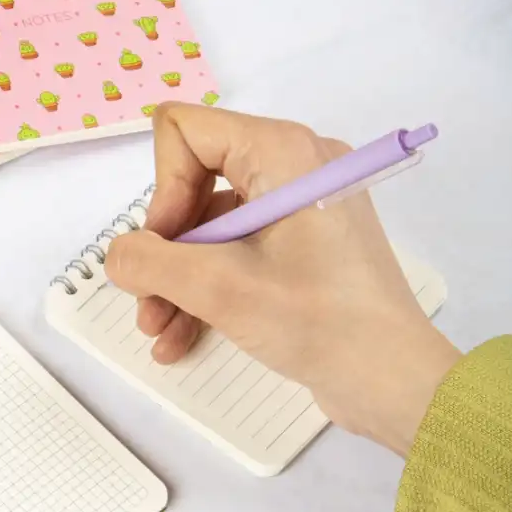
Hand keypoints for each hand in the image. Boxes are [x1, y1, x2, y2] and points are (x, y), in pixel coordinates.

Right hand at [104, 103, 460, 456]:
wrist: (393, 380)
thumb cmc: (316, 320)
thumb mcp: (218, 288)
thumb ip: (149, 261)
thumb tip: (118, 255)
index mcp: (281, 151)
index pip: (185, 131)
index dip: (162, 189)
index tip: (164, 247)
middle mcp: (292, 166)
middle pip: (192, 182)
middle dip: (162, 247)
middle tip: (149, 297)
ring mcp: (298, 207)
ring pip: (208, 226)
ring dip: (175, 277)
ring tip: (157, 329)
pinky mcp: (303, 245)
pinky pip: (236, 250)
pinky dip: (205, 288)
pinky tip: (179, 338)